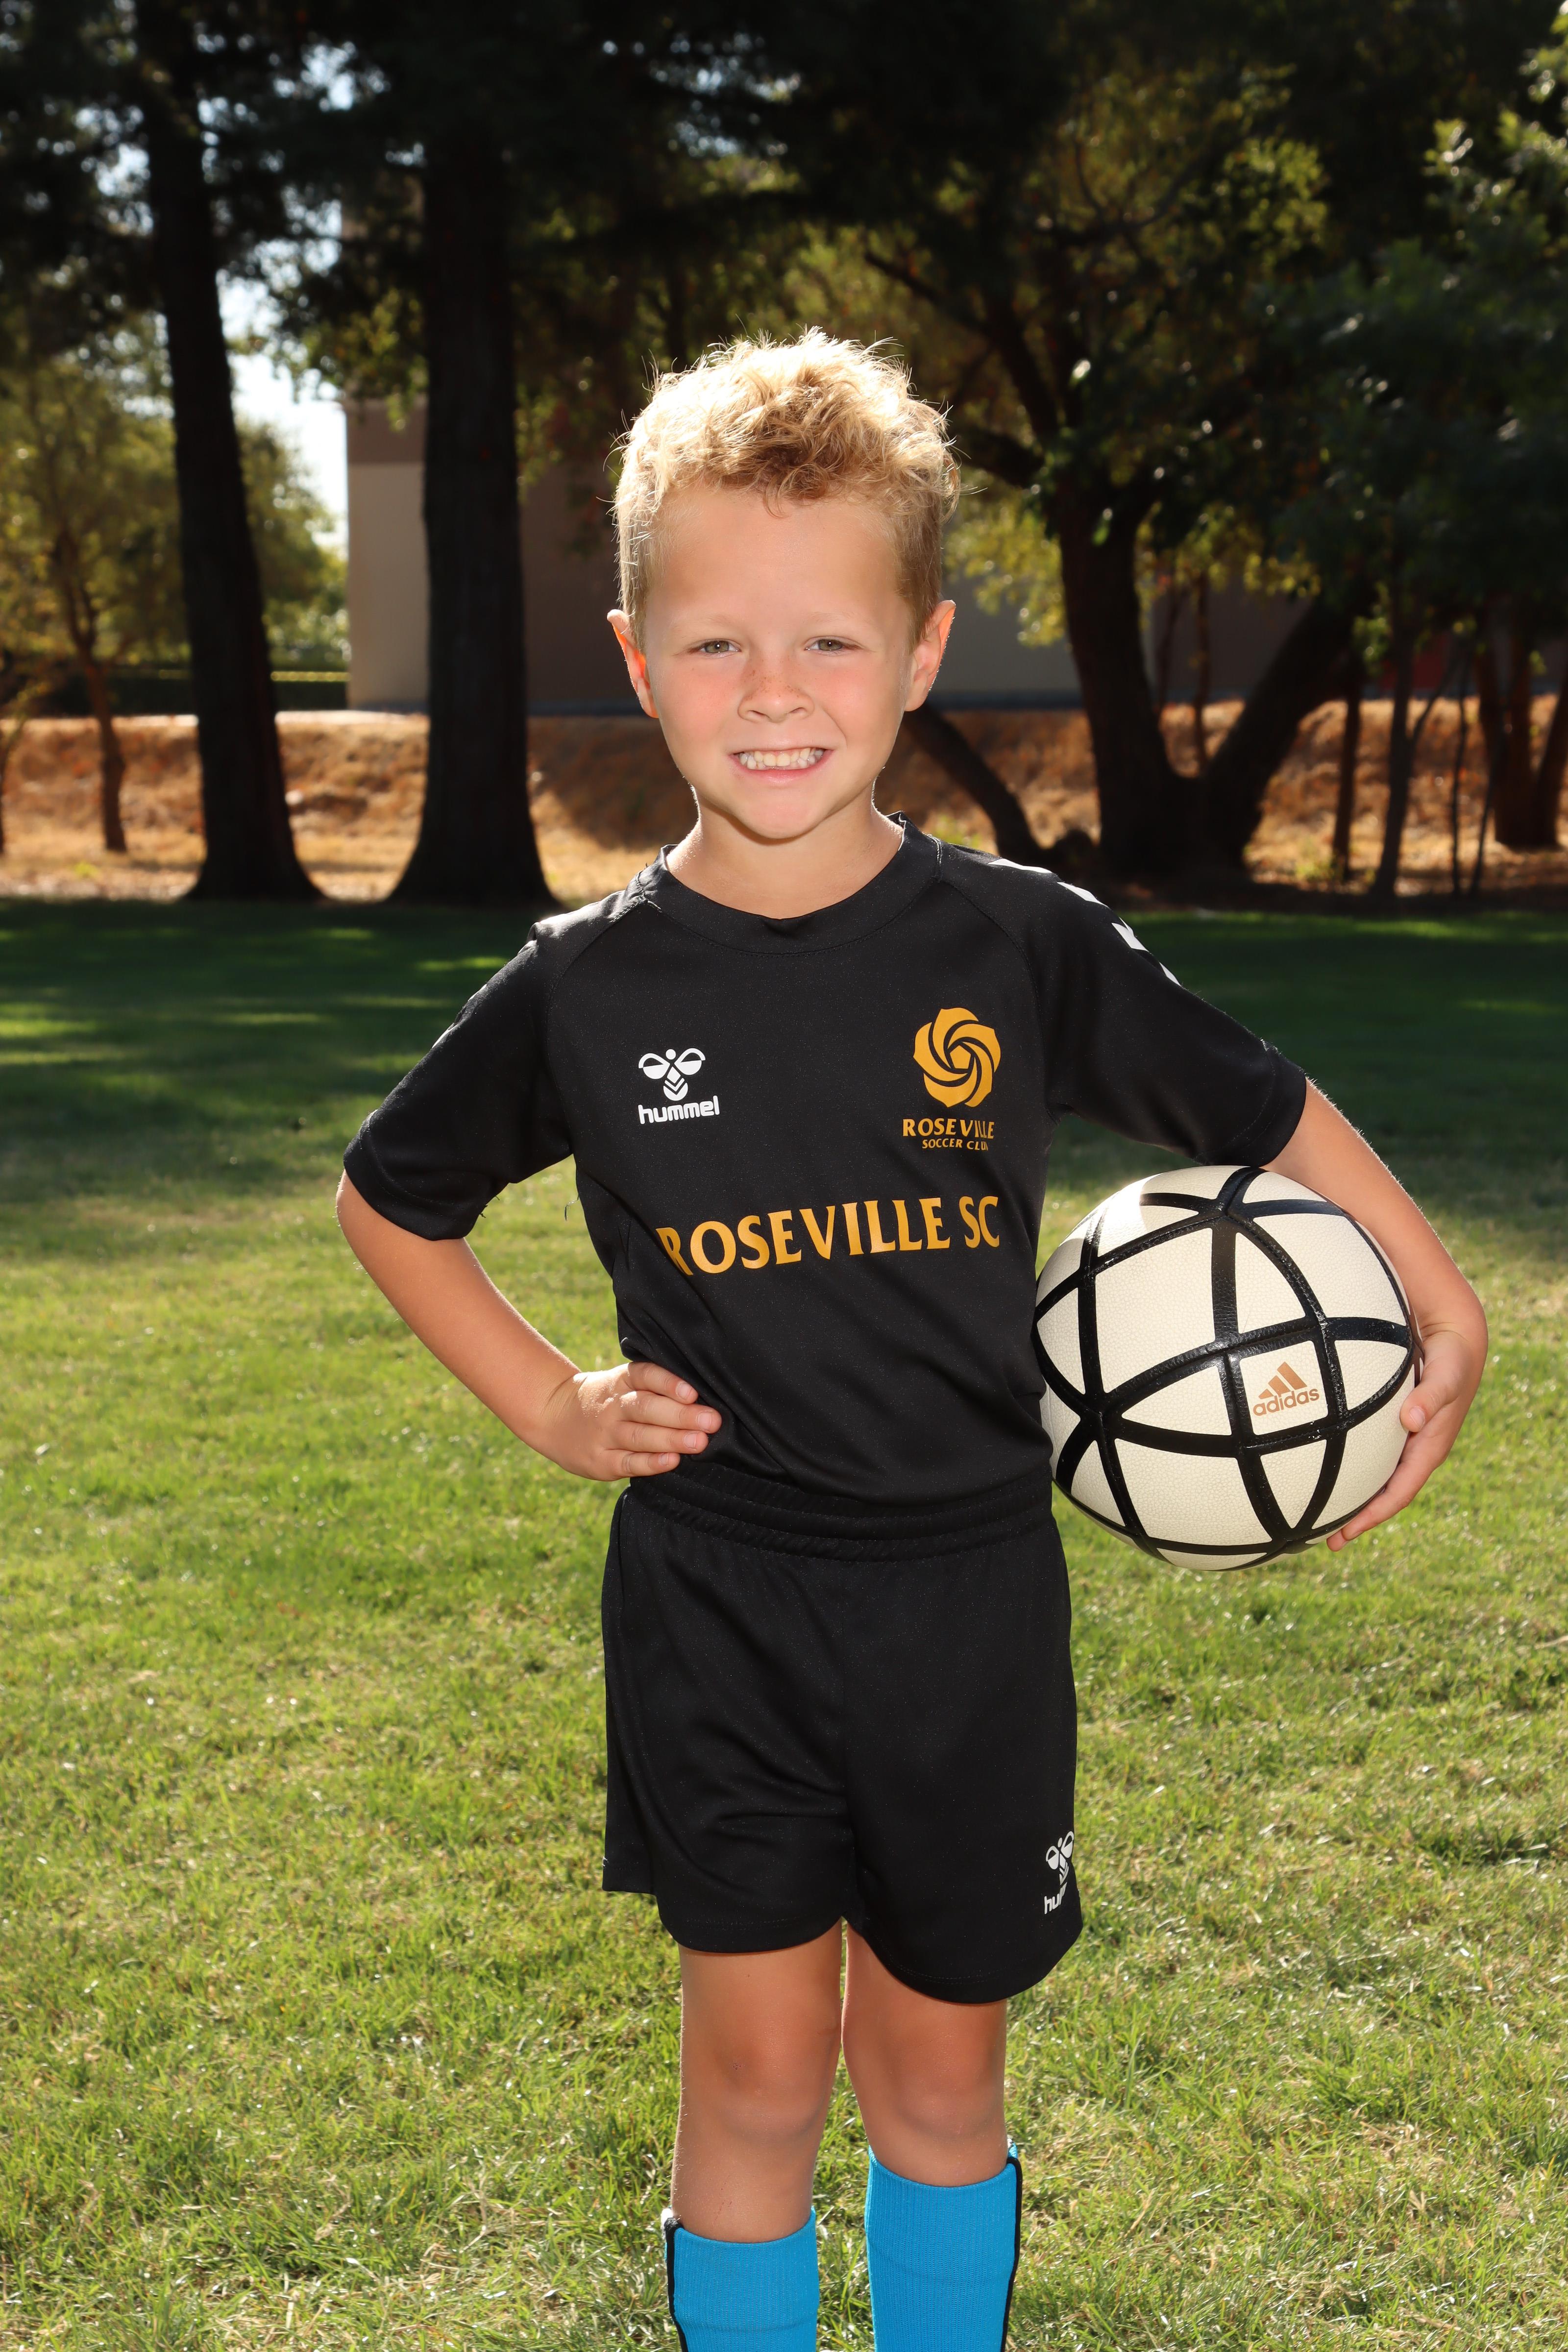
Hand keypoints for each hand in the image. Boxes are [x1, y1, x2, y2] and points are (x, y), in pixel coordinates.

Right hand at [531, 1360, 720, 1482]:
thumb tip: (702, 1400)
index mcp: (621, 1381)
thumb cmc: (605, 1400)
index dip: (668, 1383)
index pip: (645, 1376)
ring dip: (672, 1439)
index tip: (692, 1392)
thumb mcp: (621, 1383)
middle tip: (712, 1420)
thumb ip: (654, 1387)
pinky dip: (651, 1463)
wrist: (552, 1416)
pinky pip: (628, 1462)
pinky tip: (672, 1461)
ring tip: (700, 1441)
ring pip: (640, 1436)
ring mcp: (605, 1434)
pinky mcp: (601, 1461)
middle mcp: (613, 1406)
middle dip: (682, 1415)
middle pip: (647, 1408)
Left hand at [1326, 1324, 1483, 1548]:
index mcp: (1428, 1448)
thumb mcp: (1447, 1375)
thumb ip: (1432, 1396)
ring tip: (1317, 1515)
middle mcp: (1413, 1450)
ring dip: (1350, 1496)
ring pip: (1373, 1476)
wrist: (1455, 1337)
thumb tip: (1412, 1420)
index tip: (1346, 1534)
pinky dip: (1347, 1465)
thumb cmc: (1453, 1358)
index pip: (1399, 1492)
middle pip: (1382, 1493)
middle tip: (1325, 1541)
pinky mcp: (1390, 1424)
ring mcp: (1402, 1439)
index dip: (1373, 1515)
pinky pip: (1366, 1451)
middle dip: (1357, 1518)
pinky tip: (1317, 1462)